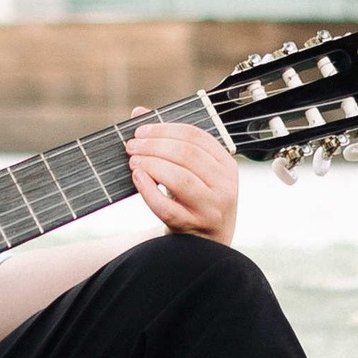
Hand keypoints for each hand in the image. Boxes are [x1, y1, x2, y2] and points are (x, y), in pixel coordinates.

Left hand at [124, 117, 240, 246]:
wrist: (202, 245)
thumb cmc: (192, 199)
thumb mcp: (189, 170)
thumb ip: (167, 140)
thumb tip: (138, 112)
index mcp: (225, 164)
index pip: (196, 136)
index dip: (165, 129)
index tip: (140, 130)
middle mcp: (225, 185)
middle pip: (187, 155)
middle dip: (154, 146)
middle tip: (131, 146)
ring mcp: (212, 208)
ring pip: (180, 179)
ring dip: (152, 165)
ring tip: (133, 161)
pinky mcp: (194, 227)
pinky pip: (168, 208)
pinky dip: (149, 191)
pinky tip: (137, 179)